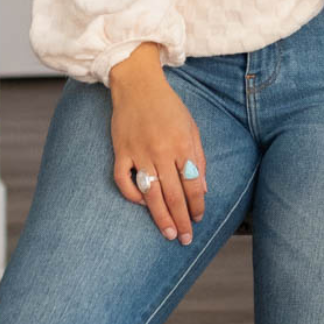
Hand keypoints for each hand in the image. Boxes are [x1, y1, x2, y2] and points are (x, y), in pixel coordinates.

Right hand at [108, 46, 207, 244]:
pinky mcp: (120, 151)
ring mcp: (138, 152)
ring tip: (168, 233)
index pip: (193, 185)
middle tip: (185, 239)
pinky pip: (123, 181)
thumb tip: (203, 190)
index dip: (197, 206)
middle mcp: (161, 151)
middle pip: (173, 195)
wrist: (138, 84)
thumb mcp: (192, 128)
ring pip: (151, 194)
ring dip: (161, 217)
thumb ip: (198, 158)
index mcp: (182, 145)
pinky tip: (143, 205)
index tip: (199, 219)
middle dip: (182, 220)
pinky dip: (132, 196)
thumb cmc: (169, 107)